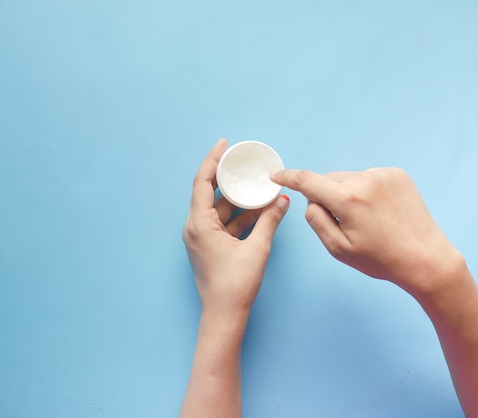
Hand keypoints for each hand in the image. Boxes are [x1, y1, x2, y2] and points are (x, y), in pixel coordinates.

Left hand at [183, 139, 289, 318]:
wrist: (224, 315)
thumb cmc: (236, 285)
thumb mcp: (257, 249)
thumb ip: (270, 222)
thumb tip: (282, 201)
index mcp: (199, 225)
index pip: (201, 183)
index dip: (212, 160)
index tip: (224, 145)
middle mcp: (195, 228)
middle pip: (208, 193)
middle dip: (227, 178)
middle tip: (243, 163)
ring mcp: (201, 237)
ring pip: (218, 209)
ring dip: (237, 200)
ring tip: (258, 188)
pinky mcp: (209, 246)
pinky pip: (222, 222)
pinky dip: (238, 216)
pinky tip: (257, 210)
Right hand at [270, 168, 460, 296]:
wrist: (425, 258)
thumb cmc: (381, 259)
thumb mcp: (338, 249)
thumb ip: (316, 220)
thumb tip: (312, 200)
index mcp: (347, 200)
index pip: (307, 181)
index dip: (288, 177)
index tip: (275, 174)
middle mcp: (364, 180)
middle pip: (329, 180)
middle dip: (327, 197)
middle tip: (344, 224)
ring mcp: (382, 174)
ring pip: (348, 179)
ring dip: (348, 193)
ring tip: (368, 220)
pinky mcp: (396, 174)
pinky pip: (367, 177)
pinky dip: (365, 190)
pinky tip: (379, 211)